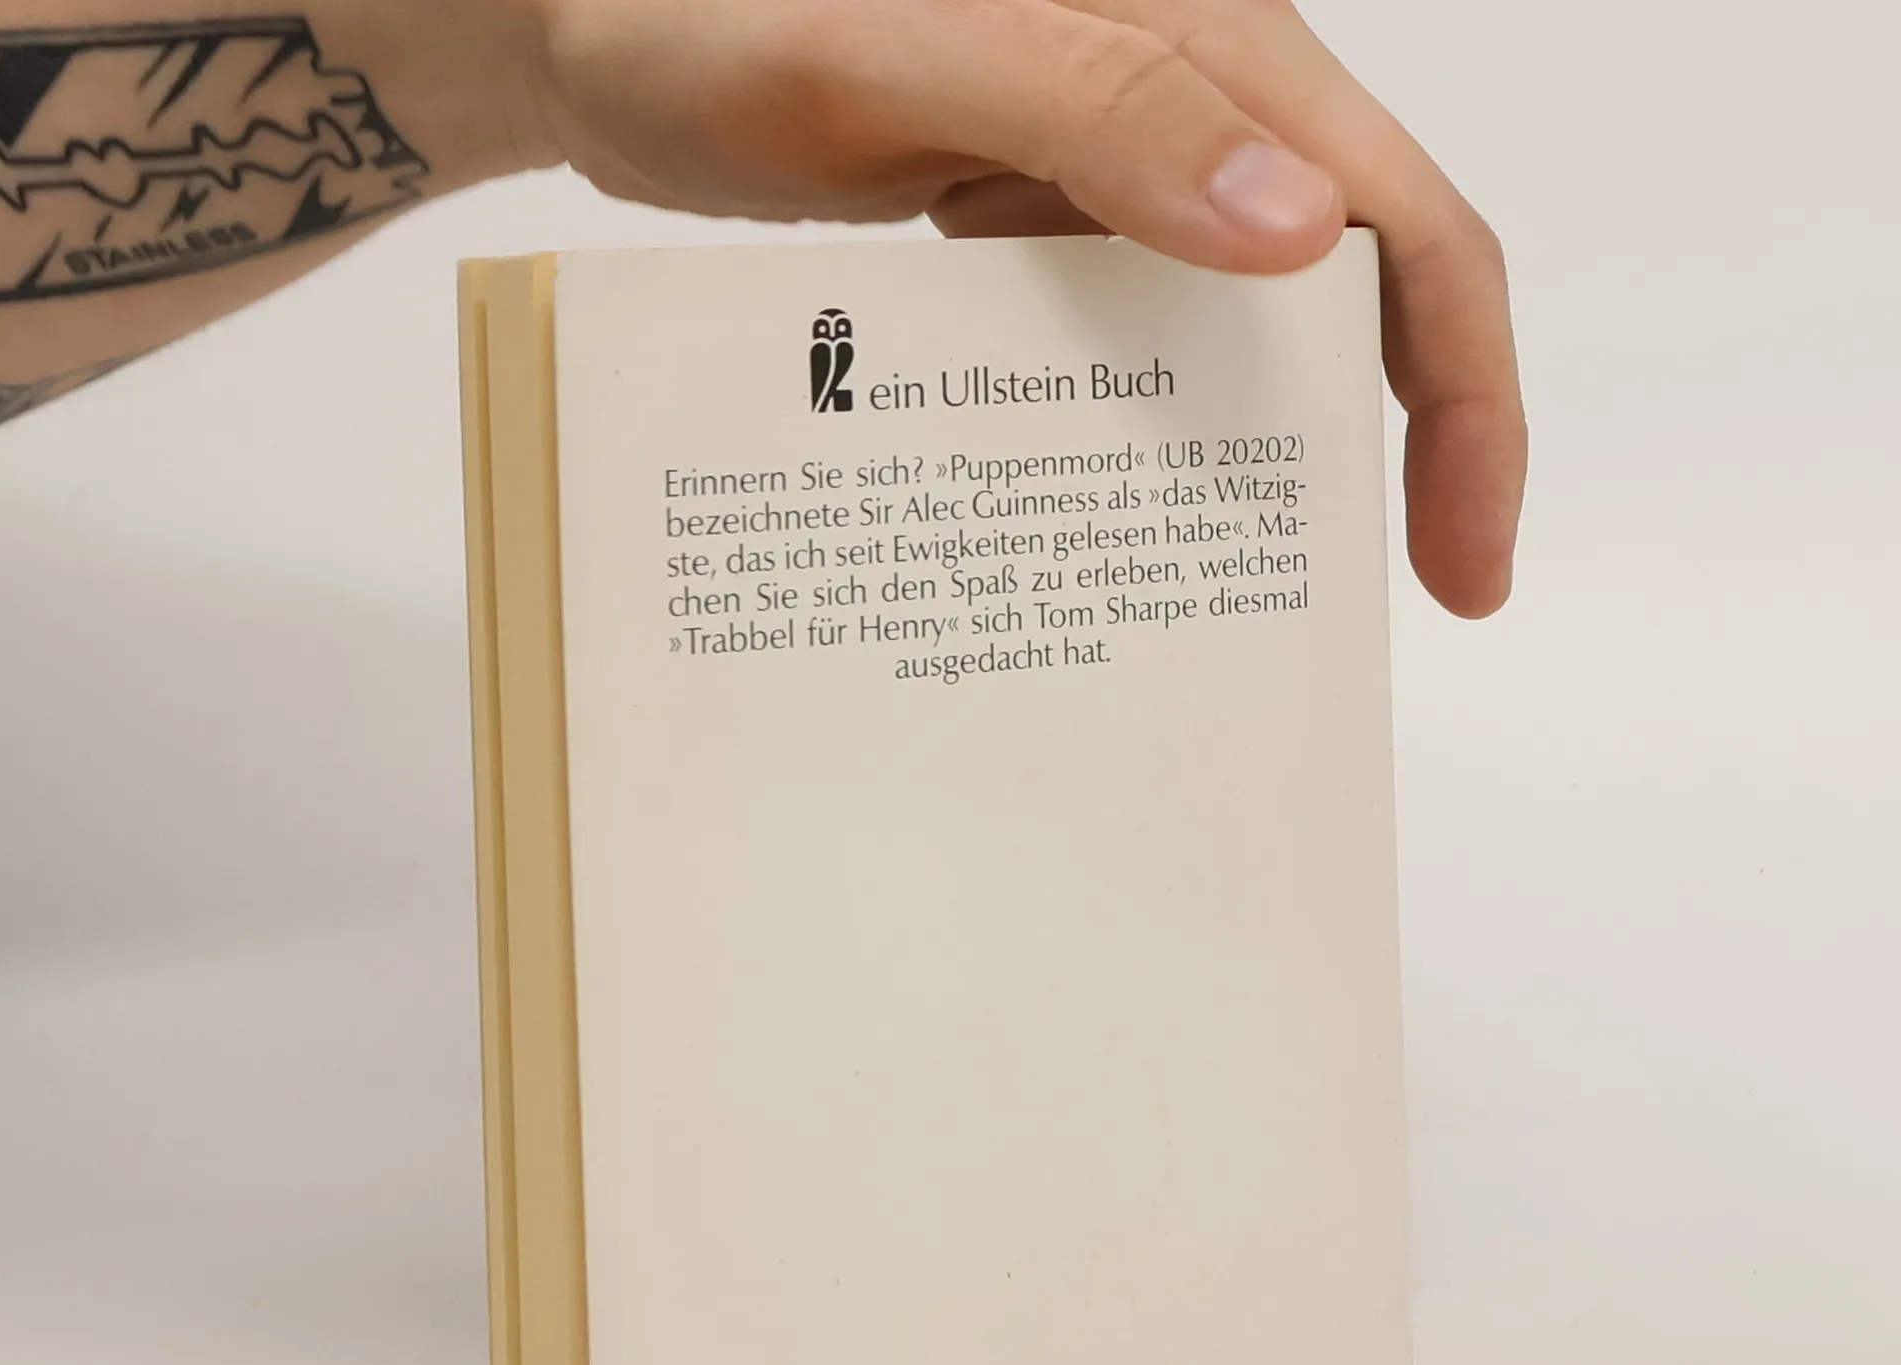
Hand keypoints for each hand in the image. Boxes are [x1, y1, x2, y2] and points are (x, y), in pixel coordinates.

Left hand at [522, 0, 1525, 616]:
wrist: (601, 23)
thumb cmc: (718, 14)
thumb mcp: (902, 55)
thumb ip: (1096, 111)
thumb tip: (1298, 224)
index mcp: (1206, 44)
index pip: (1404, 224)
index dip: (1465, 396)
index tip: (1460, 559)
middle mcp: (1189, 97)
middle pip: (1356, 282)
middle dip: (1397, 445)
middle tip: (1380, 603)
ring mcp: (1113, 158)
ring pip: (1251, 315)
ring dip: (1271, 447)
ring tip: (1251, 589)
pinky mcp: (1042, 211)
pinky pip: (1143, 325)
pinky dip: (1157, 422)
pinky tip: (1124, 508)